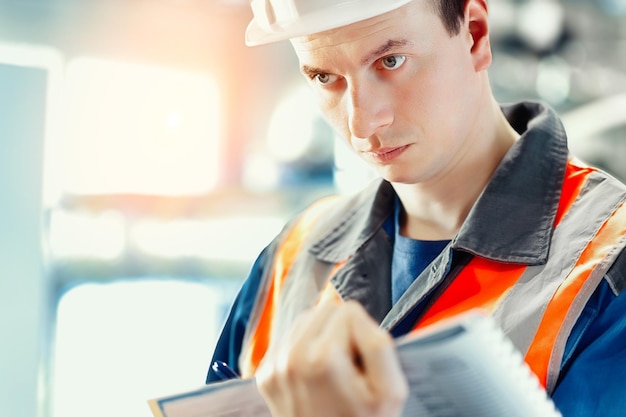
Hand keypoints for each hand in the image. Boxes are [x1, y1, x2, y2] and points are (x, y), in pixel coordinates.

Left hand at [255, 300, 408, 416]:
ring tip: (331, 371)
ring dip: (321, 337)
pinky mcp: (264, 373)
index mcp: (322, 360)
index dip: (363, 334)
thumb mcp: (390, 391)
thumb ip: (378, 344)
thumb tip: (355, 313)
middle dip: (341, 331)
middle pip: (324, 310)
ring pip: (305, 320)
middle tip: (348, 368)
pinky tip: (314, 375)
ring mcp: (273, 367)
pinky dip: (304, 348)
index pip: (349, 310)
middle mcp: (291, 358)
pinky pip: (289, 338)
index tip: (362, 365)